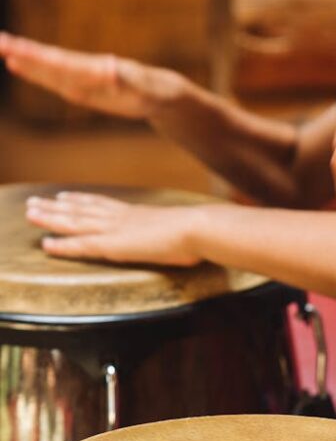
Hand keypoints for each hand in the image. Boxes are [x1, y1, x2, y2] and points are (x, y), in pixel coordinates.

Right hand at [0, 33, 183, 118]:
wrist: (159, 93)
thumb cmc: (154, 91)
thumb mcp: (142, 89)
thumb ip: (126, 81)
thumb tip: (110, 71)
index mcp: (97, 69)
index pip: (64, 63)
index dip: (41, 60)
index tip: (20, 51)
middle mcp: (85, 70)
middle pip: (50, 61)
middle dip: (25, 54)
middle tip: (0, 43)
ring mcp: (81, 78)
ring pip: (47, 68)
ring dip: (23, 60)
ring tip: (1, 49)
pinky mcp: (80, 87)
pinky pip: (53, 79)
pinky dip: (33, 73)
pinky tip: (14, 66)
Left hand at [25, 191, 203, 265]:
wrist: (199, 228)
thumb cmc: (200, 231)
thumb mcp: (184, 228)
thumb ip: (177, 231)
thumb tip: (188, 235)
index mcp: (138, 213)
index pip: (103, 204)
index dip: (81, 200)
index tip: (64, 195)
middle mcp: (122, 217)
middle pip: (82, 210)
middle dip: (56, 206)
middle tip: (33, 202)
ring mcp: (116, 230)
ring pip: (75, 222)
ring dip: (50, 218)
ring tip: (29, 214)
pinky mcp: (114, 245)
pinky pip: (81, 245)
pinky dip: (62, 245)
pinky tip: (45, 245)